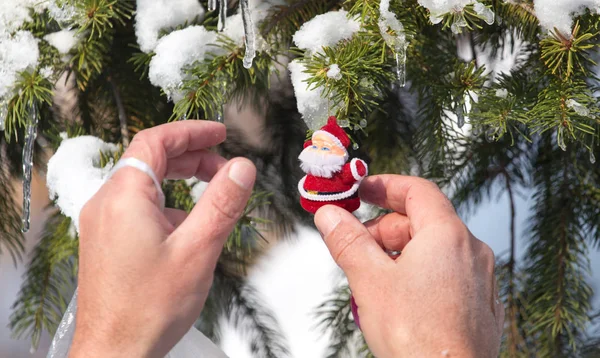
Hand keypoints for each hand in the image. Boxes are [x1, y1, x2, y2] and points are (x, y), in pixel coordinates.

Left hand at [69, 121, 255, 357]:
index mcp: (124, 196)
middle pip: (150, 159)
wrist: (115, 351)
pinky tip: (188, 227)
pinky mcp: (106, 241)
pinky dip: (167, 203)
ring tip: (213, 194)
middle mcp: (106, 203)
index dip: (191, 132)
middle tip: (225, 166)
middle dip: (191, 157)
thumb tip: (242, 166)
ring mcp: (102, 223)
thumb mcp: (198, 249)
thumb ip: (222, 202)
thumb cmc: (150, 307)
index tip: (220, 133)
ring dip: (180, 180)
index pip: (156, 141)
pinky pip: (138, 207)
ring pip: (145, 184)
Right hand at [314, 175, 503, 357]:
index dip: (385, 186)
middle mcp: (471, 251)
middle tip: (356, 247)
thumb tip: (329, 215)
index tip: (361, 192)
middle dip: (384, 229)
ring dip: (399, 254)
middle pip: (422, 221)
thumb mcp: (369, 280)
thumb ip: (348, 240)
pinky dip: (420, 274)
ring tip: (373, 280)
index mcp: (448, 235)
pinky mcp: (480, 305)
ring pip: (434, 250)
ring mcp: (480, 279)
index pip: (417, 190)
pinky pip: (447, 274)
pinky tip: (400, 299)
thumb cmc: (415, 335)